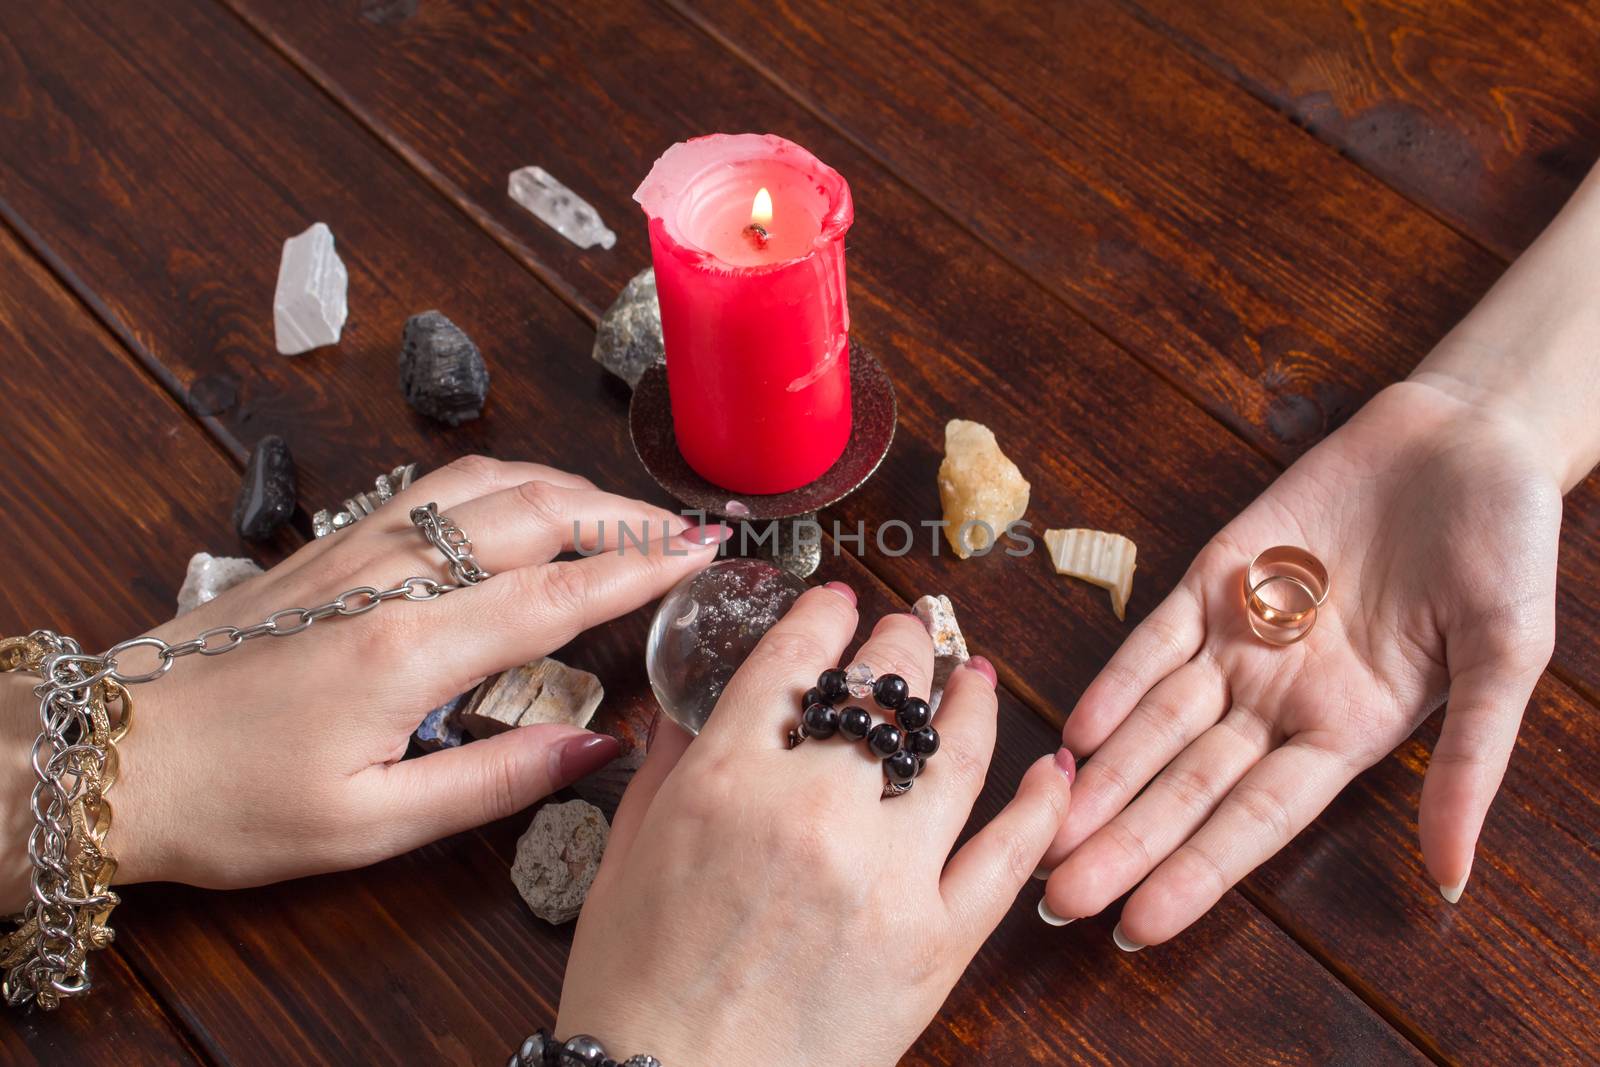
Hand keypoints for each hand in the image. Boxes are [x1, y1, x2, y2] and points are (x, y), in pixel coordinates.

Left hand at [0, 456, 726, 907]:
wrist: (116, 752)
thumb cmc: (234, 802)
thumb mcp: (370, 824)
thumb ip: (493, 782)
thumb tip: (594, 748)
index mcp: (408, 649)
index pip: (556, 593)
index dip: (641, 570)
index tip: (703, 555)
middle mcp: (390, 577)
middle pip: (535, 514)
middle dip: (625, 516)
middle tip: (687, 532)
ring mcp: (357, 547)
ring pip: (488, 482)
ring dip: (570, 486)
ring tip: (624, 514)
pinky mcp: (332, 543)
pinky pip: (439, 484)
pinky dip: (507, 480)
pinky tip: (525, 501)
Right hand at [555, 586, 1073, 1065]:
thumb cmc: (633, 991)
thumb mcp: (626, 859)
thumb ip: (667, 767)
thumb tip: (696, 706)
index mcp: (726, 783)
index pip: (793, 664)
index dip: (822, 618)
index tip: (837, 603)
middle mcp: (813, 813)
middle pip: (881, 694)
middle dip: (898, 646)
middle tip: (907, 632)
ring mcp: (887, 878)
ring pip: (955, 755)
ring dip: (971, 701)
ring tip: (976, 675)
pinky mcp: (937, 945)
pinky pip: (1008, 857)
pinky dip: (1041, 805)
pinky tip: (1054, 770)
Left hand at [1039, 380, 1561, 945]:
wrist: (1468, 435)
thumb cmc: (1506, 545)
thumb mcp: (1508, 655)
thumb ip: (1471, 762)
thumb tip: (1452, 878)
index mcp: (1349, 730)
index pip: (1256, 820)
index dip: (1196, 874)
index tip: (1135, 927)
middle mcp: (1282, 698)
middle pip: (1188, 786)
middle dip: (1123, 843)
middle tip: (1053, 902)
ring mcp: (1242, 638)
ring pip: (1157, 723)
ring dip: (1102, 776)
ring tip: (1042, 832)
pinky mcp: (1213, 575)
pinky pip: (1154, 640)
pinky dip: (1115, 682)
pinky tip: (1075, 730)